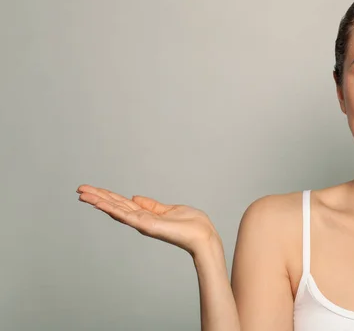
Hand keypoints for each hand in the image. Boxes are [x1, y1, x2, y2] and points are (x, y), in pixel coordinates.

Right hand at [77, 184, 220, 255]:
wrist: (202, 235)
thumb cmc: (191, 225)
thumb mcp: (169, 209)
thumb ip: (151, 205)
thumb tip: (135, 197)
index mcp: (145, 214)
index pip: (121, 203)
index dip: (106, 196)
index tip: (91, 189)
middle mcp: (140, 220)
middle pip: (114, 205)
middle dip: (97, 197)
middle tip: (79, 189)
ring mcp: (142, 223)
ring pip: (115, 209)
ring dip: (99, 201)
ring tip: (82, 194)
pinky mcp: (147, 225)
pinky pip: (126, 215)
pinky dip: (112, 208)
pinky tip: (100, 203)